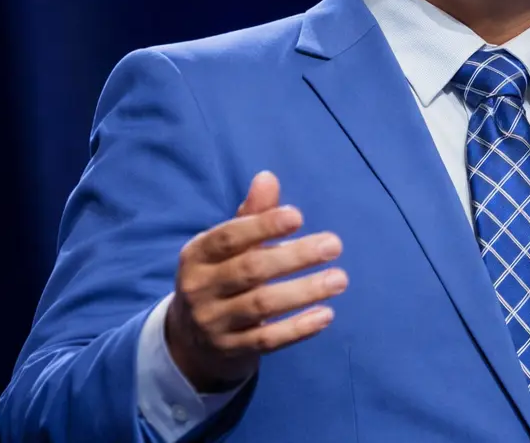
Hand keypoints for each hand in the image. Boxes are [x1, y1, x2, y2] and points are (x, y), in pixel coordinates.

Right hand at [165, 171, 345, 391]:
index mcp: (197, 254)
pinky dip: (298, 328)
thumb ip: (251, 214)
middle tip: (334, 245)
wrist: (190, 339)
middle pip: (251, 270)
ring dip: (304, 291)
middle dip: (295, 257)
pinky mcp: (231, 351)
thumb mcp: (227, 244)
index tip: (299, 216)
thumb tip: (267, 177)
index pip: (229, 237)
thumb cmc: (220, 274)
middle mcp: (199, 289)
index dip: (263, 225)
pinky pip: (267, 340)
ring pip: (262, 305)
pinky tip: (326, 314)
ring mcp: (213, 323)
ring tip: (340, 279)